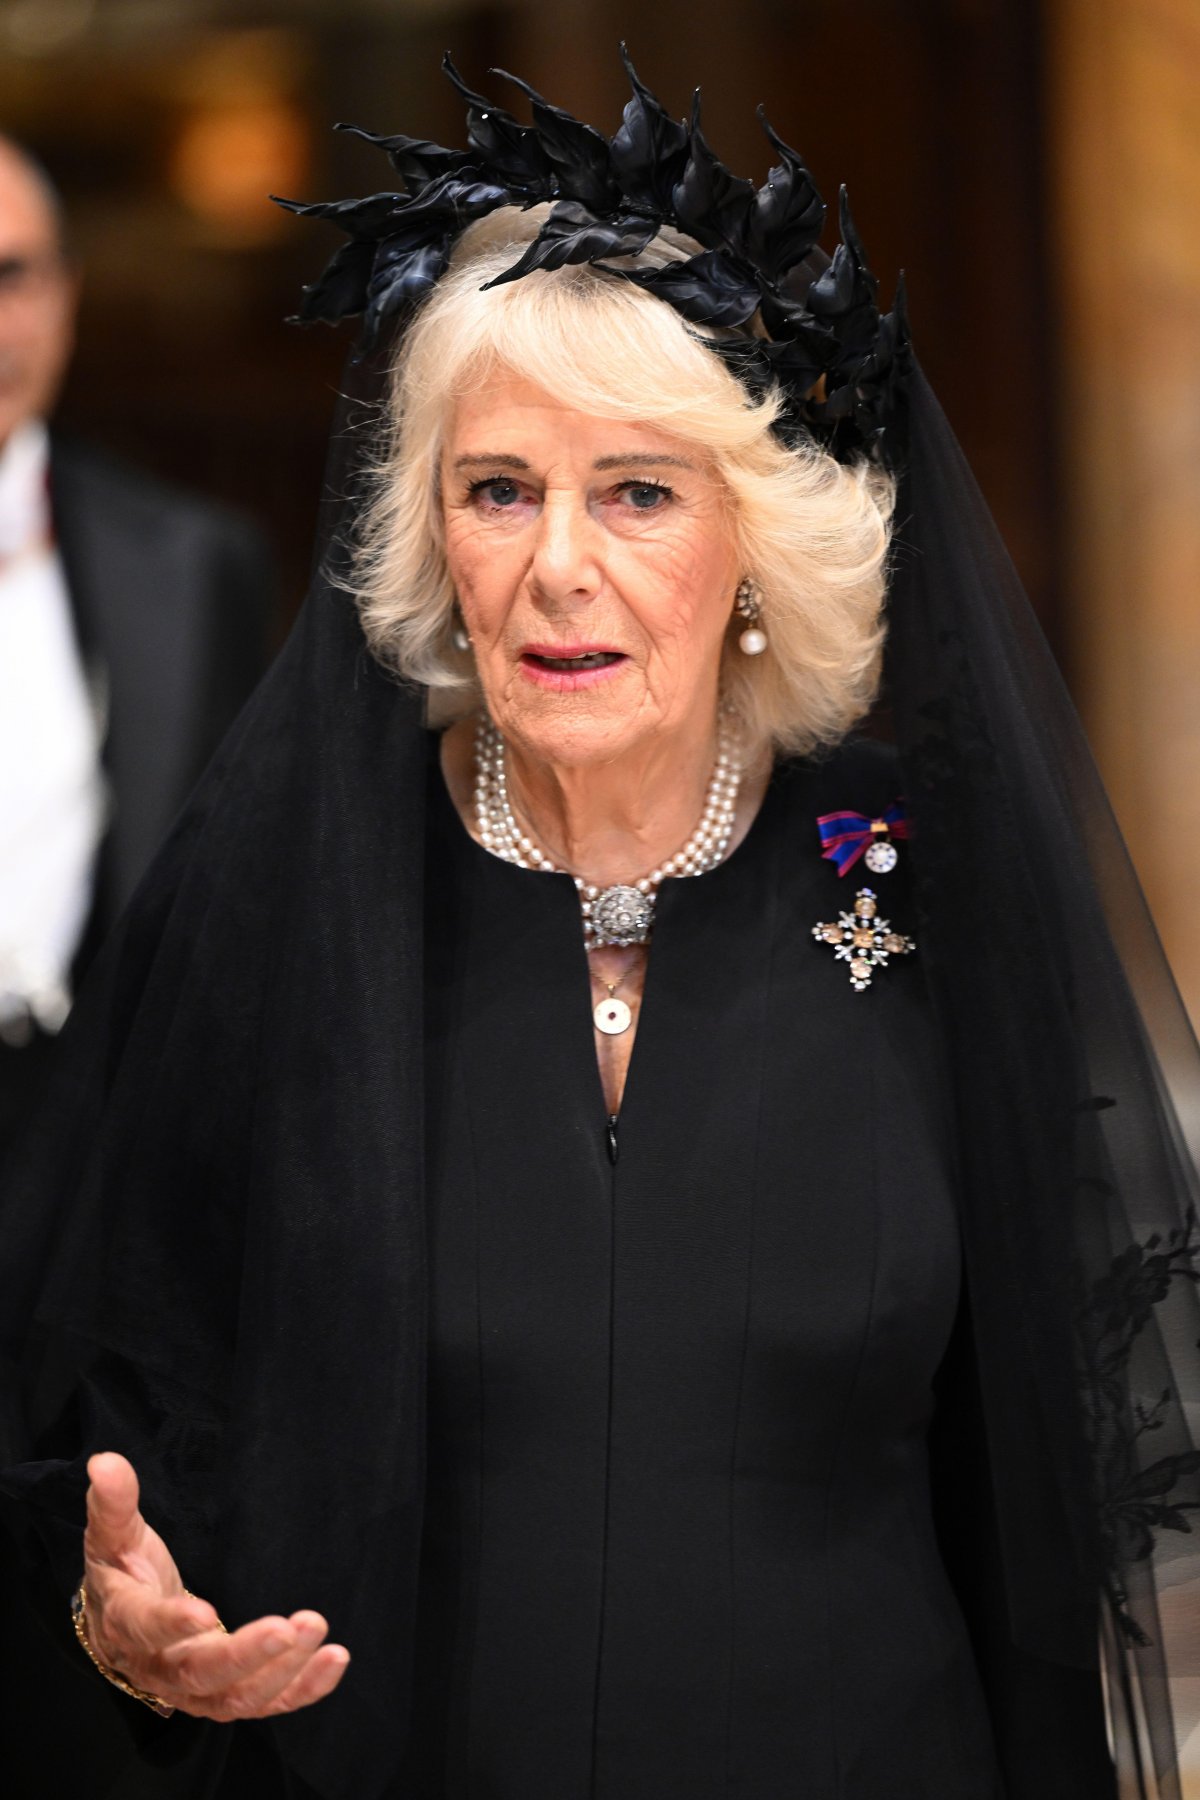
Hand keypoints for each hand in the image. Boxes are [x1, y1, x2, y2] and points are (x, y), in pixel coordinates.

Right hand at [82, 1452, 349, 1719]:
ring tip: (318, 1632)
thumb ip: (113, 1503)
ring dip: (281, 1672)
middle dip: (245, 1655)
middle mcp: (159, 1667)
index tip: (206, 1613)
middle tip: (288, 1628)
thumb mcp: (113, 1536)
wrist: (120, 1626)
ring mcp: (194, 1689)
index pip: (146, 1629)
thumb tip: (105, 1461)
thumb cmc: (121, 1572)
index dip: (173, 1624)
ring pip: (235, 1696)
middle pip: (199, 1674)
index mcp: (127, 1622)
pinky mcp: (227, 1693)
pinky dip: (301, 1689)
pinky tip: (334, 1659)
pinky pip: (265, 1702)